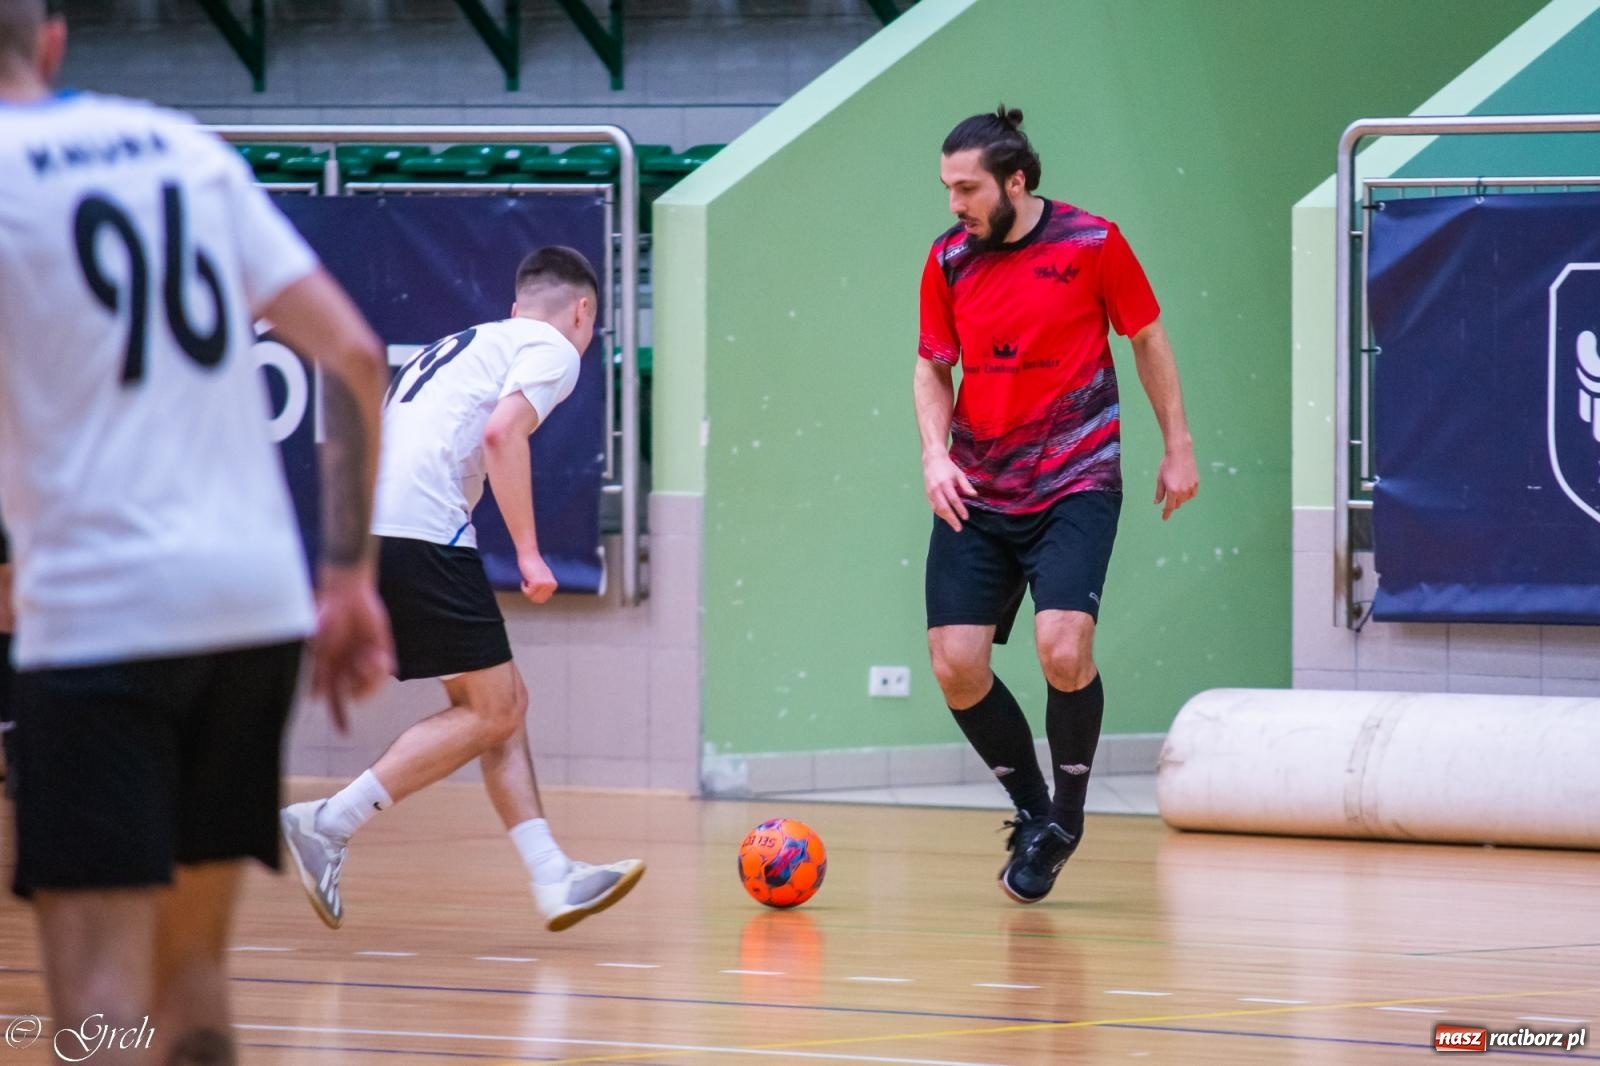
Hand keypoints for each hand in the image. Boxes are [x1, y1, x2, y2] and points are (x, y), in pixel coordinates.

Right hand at [311, 565, 393, 733]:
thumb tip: (312, 696)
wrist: (347, 593)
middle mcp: (349, 669)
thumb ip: (316, 671)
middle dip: (362, 689)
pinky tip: (376, 653)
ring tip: (369, 657)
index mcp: (330, 670)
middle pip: (358, 695)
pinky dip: (382, 666)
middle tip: (360, 669)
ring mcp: (366, 660)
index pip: (334, 701)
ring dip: (372, 677)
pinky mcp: (382, 649)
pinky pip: (387, 669)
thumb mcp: (318, 646)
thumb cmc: (326, 617)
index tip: (344, 733)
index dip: (339, 717)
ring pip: (374, 684)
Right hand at [518, 549, 557, 604]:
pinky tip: (525, 578)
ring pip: (532, 597)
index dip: (534, 594)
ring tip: (527, 580)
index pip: (542, 599)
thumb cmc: (533, 565)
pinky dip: (523, 587)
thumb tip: (547, 597)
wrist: (529, 554)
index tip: (532, 583)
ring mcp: (545, 584)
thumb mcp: (543, 577)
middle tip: (528, 583)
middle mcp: (551, 585)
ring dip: (526, 591)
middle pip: (538, 600)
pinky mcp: (537, 582)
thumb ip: (545, 587)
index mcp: (553, 585)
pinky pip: (527, 593)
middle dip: (530, 594)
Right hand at [923, 452, 975, 531]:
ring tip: (953, 525)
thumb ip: (966, 485)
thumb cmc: (948, 467)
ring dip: (945, 518)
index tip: (966, 517)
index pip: (953, 499)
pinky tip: (945, 518)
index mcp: (945, 483)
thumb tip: (974, 495)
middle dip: (952, 519)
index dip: (960, 509)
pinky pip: (933, 506)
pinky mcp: (927, 494)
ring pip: (937, 509)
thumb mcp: (959, 474)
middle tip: (959, 528)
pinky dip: (939, 513)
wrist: (932, 460)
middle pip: (944, 507)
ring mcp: (930, 492)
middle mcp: (936, 489)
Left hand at [1154, 446, 1198, 520]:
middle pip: (1177, 504)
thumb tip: (1157, 503)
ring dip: (1180, 499)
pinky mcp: (1196, 482)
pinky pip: (1192, 494)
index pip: (1169, 507)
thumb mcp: (1160, 479)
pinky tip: (1184, 491)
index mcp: (1172, 491)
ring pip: (1185, 499)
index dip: (1166, 514)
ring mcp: (1190, 487)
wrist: (1180, 453)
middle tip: (1169, 500)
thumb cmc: (1167, 465)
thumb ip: (1159, 493)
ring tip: (1176, 490)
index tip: (1164, 518)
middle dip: (1172, 504)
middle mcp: (1182, 491)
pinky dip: (1188, 495)